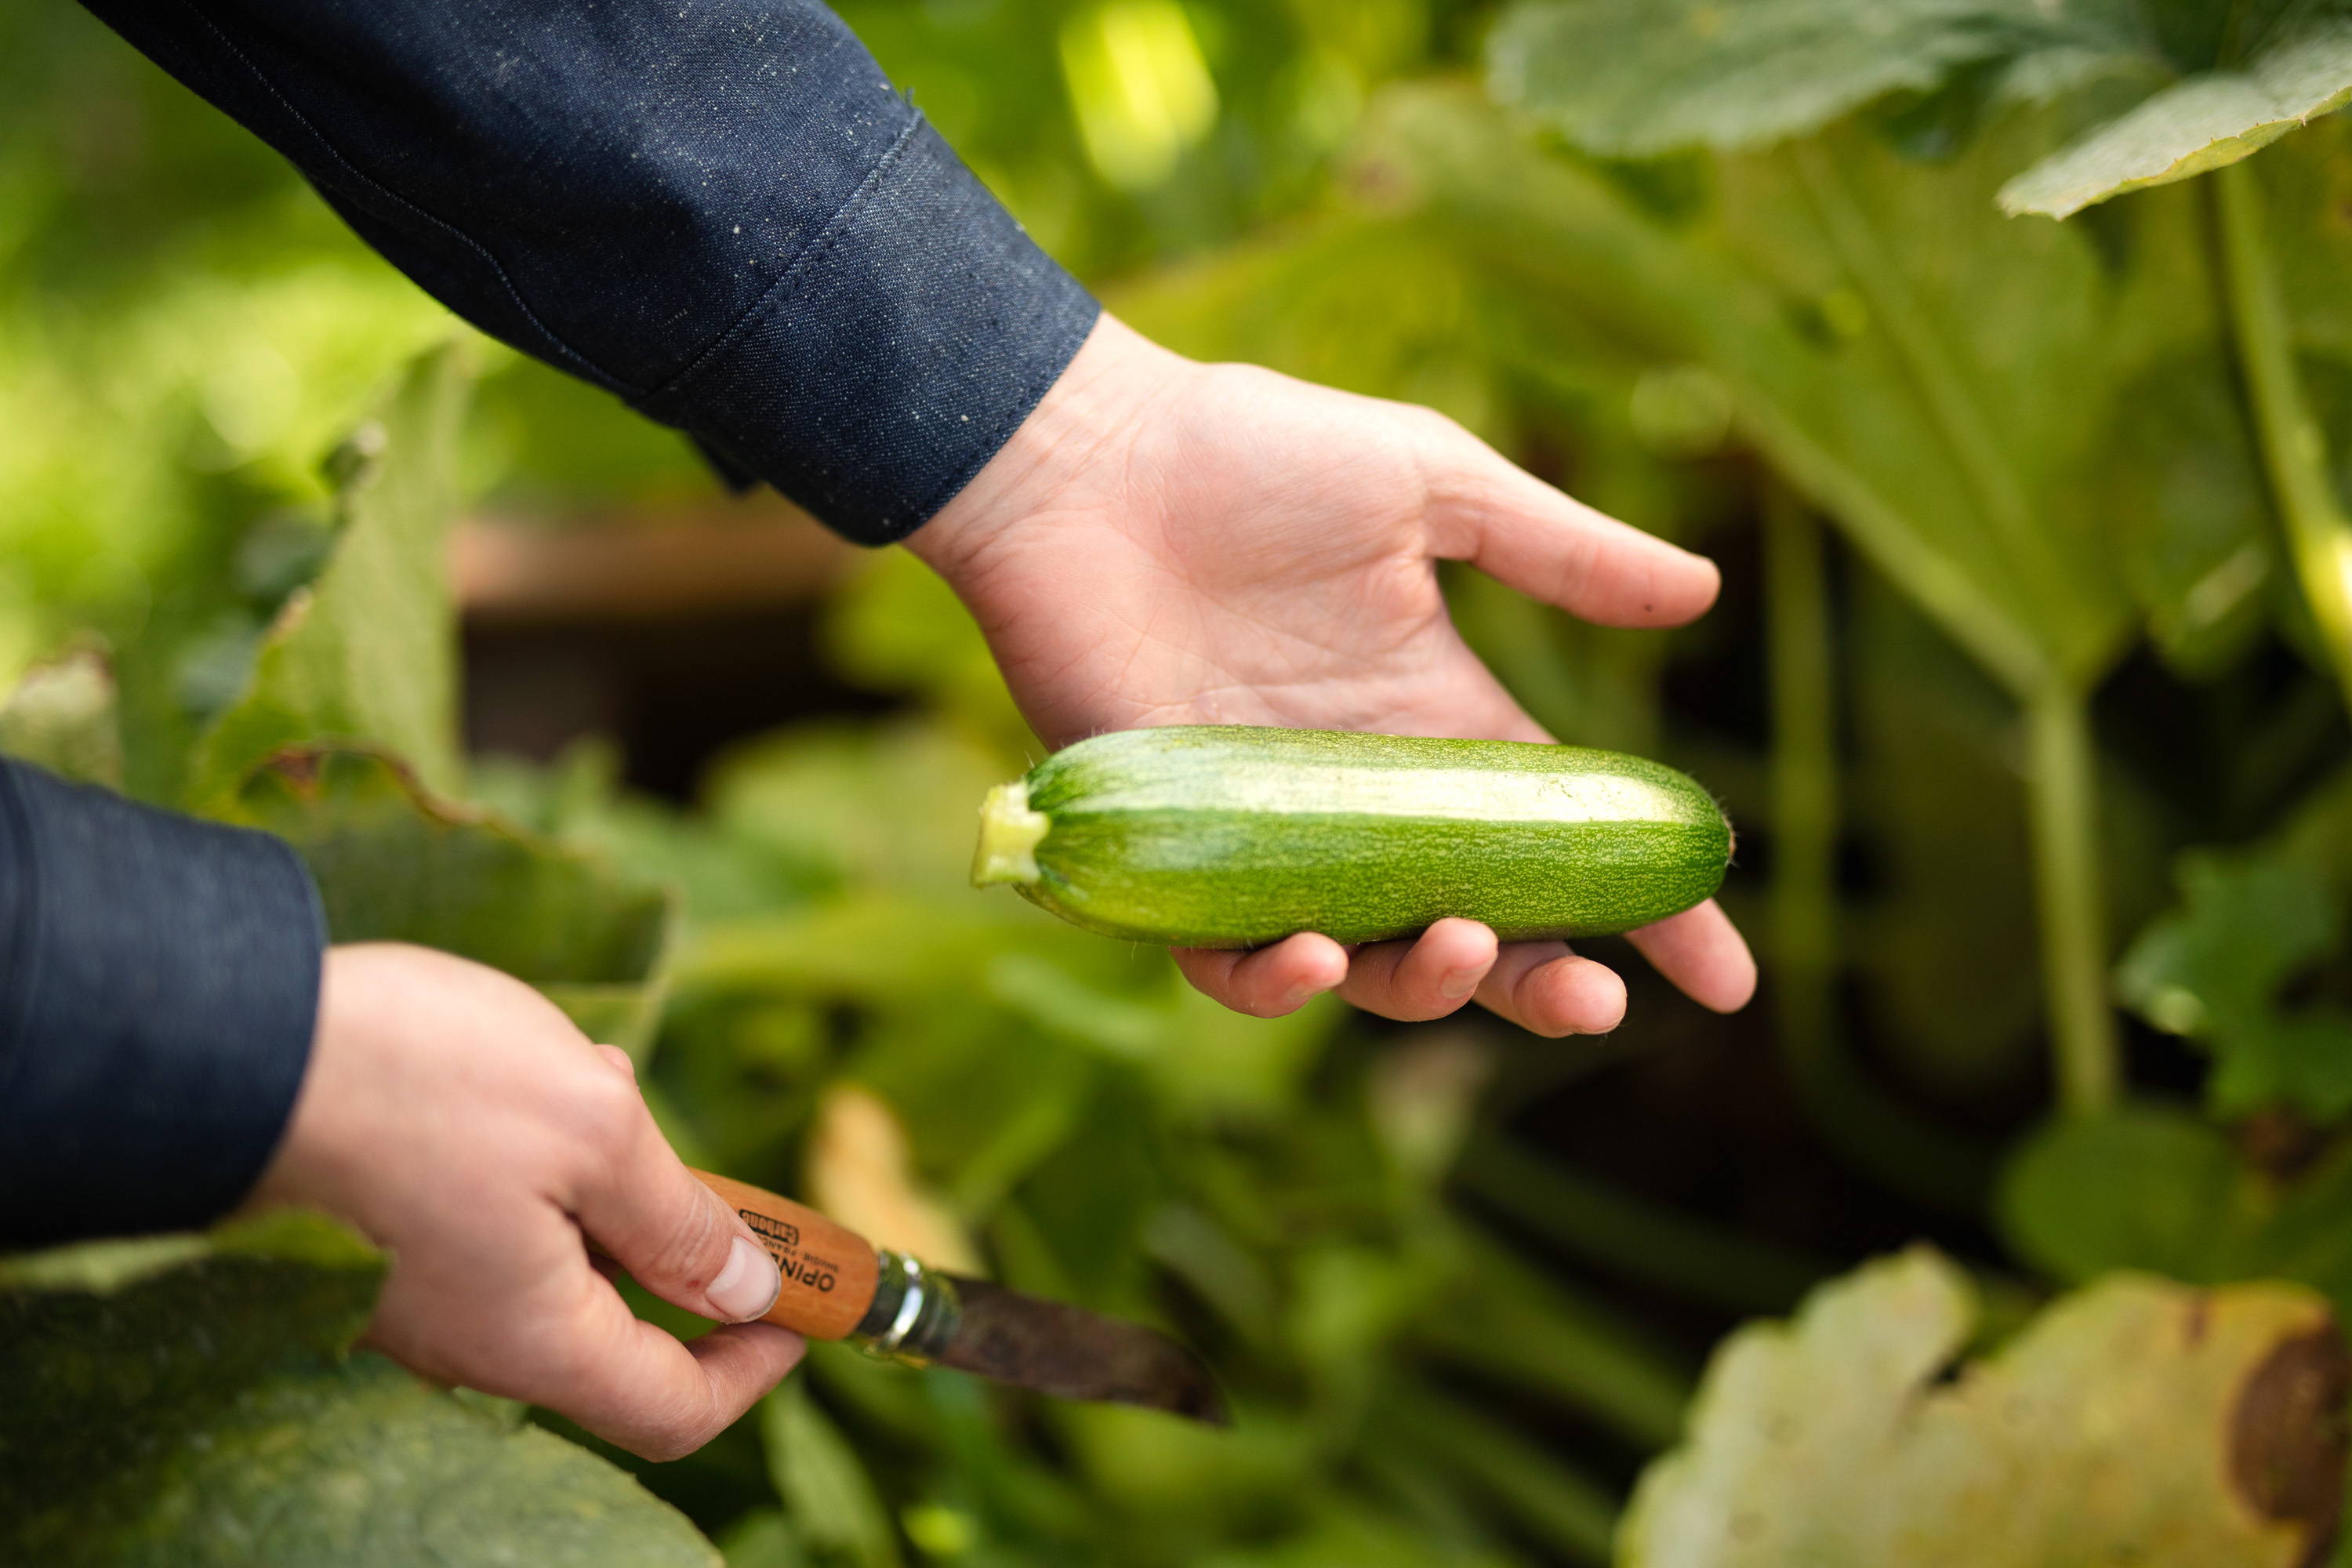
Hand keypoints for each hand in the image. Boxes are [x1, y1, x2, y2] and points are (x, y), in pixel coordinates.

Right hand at [247, 943, 803, 1459]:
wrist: (231, 1042)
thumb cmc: (420, 1082)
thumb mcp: (595, 1128)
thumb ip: (679, 1220)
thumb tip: (744, 1288)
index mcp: (537, 1339)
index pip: (674, 1411)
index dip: (756, 1369)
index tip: (804, 1307)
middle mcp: (471, 1344)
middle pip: (615, 1335)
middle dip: (677, 1245)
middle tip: (690, 1158)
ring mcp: (417, 1298)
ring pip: (554, 1265)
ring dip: (603, 1184)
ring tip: (591, 1083)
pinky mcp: (377, 1244)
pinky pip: (491, 1232)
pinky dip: (539, 1166)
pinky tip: (525, 1076)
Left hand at [911, 315, 1755, 1034]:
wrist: (1085, 460)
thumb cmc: (1248, 455)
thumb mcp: (1431, 486)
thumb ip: (1557, 550)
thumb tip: (1706, 593)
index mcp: (1436, 721)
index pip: (1561, 839)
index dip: (1644, 910)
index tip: (1723, 975)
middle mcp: (1362, 798)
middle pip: (1477, 929)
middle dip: (1546, 984)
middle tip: (1594, 1002)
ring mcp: (1268, 833)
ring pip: (1363, 964)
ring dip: (1426, 988)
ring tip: (1467, 948)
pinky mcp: (1169, 849)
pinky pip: (1221, 956)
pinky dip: (1269, 980)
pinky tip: (1313, 957)